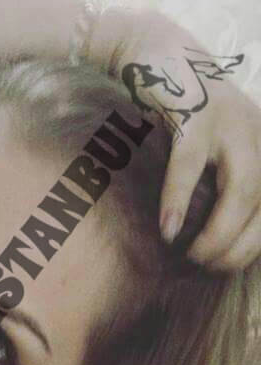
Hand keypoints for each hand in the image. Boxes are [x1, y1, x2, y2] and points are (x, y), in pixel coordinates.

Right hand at [106, 9, 260, 271]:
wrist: (155, 55)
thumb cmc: (180, 116)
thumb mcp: (210, 152)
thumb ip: (217, 186)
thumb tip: (208, 246)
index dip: (250, 248)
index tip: (220, 269)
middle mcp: (258, 134)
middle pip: (260, 205)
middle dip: (234, 247)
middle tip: (202, 267)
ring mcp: (230, 121)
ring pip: (240, 190)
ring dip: (217, 233)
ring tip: (190, 256)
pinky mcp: (194, 114)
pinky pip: (190, 166)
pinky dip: (179, 201)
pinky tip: (168, 230)